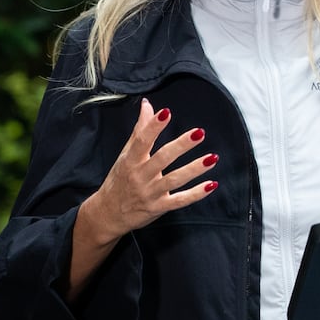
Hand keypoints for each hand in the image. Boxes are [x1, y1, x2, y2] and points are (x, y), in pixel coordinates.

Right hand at [68, 97, 218, 298]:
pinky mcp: (158, 207)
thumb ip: (140, 130)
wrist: (106, 214)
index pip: (142, 141)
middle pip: (162, 159)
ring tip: (213, 158)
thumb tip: (148, 104)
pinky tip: (211, 184)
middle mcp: (139, 176)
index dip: (153, 126)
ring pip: (174, 180)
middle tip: (199, 133)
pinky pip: (180, 200)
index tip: (167, 112)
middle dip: (181, 145)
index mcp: (131, 161)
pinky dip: (196, 194)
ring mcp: (149, 193)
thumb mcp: (125, 155)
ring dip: (194, 169)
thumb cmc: (119, 180)